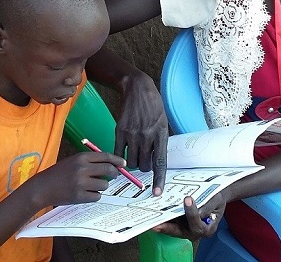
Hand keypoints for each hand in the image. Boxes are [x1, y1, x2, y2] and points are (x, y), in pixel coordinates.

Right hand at [33, 152, 123, 206]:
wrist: (43, 187)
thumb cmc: (59, 173)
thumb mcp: (73, 161)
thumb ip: (90, 161)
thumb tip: (112, 164)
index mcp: (81, 157)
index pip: (105, 156)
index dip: (117, 160)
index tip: (123, 163)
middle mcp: (82, 169)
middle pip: (108, 170)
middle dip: (114, 173)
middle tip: (114, 176)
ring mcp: (81, 183)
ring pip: (104, 185)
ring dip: (102, 186)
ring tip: (92, 186)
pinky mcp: (79, 196)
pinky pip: (97, 196)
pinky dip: (95, 195)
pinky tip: (86, 193)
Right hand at [114, 70, 168, 194]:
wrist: (137, 88)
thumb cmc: (153, 105)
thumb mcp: (163, 122)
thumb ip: (159, 141)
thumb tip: (155, 161)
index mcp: (161, 134)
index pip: (160, 162)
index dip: (159, 179)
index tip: (156, 192)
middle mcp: (147, 136)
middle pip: (144, 165)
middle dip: (145, 167)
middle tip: (145, 158)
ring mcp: (132, 134)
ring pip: (132, 162)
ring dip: (134, 163)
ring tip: (136, 152)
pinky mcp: (119, 131)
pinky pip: (118, 153)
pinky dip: (120, 157)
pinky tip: (124, 151)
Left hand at [152, 195, 224, 240]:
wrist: (214, 197)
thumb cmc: (216, 199)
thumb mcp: (216, 200)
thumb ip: (207, 205)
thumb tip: (197, 211)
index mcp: (207, 229)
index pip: (198, 226)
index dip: (192, 214)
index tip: (187, 200)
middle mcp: (195, 231)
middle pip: (181, 232)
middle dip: (169, 228)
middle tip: (158, 224)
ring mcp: (186, 228)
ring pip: (173, 229)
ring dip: (162, 225)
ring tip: (152, 221)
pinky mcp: (179, 223)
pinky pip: (170, 223)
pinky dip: (162, 219)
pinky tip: (154, 213)